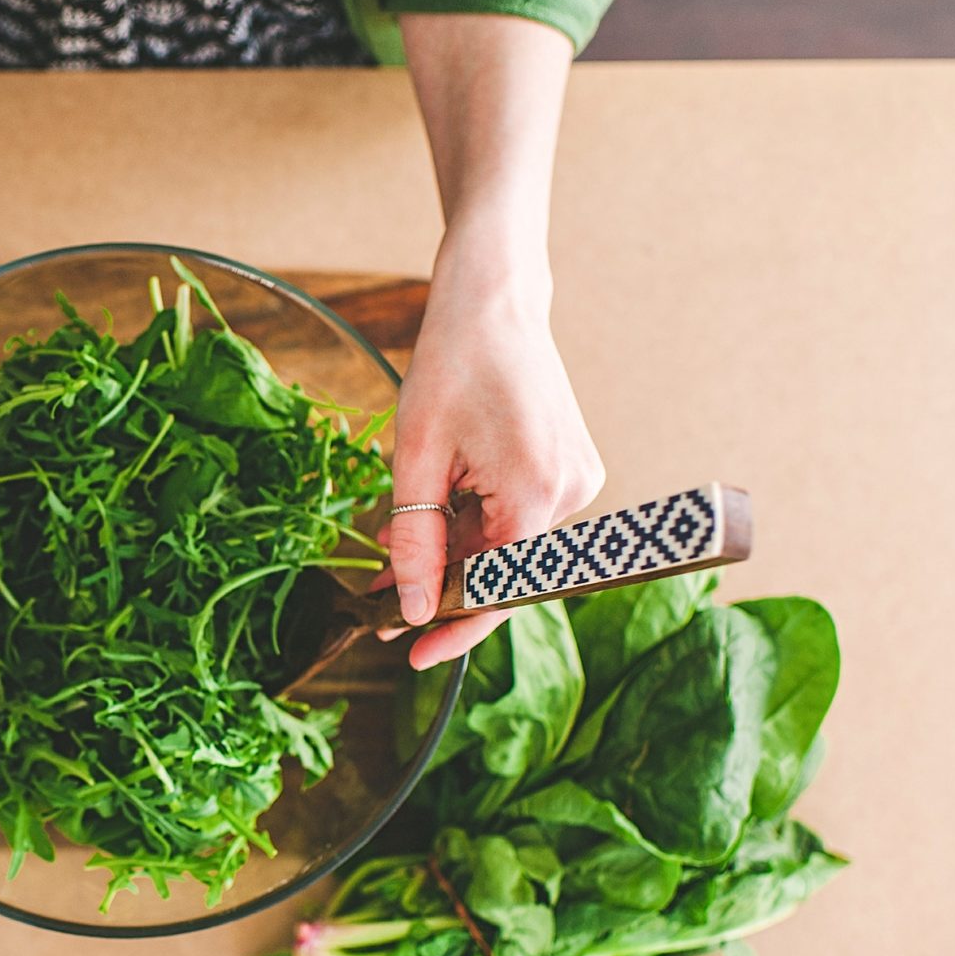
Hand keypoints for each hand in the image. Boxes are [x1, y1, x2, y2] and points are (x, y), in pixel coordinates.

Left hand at [382, 252, 602, 669]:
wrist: (493, 300)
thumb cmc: (451, 363)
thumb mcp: (416, 458)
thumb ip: (418, 540)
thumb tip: (414, 608)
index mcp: (537, 496)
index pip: (498, 591)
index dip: (454, 630)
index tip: (411, 655)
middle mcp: (571, 495)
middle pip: (500, 570)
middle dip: (438, 582)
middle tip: (379, 598)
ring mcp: (576, 481)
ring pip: (504, 545)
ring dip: (448, 549)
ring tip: (390, 542)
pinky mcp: (567, 468)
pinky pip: (514, 517)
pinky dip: (469, 522)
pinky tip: (425, 514)